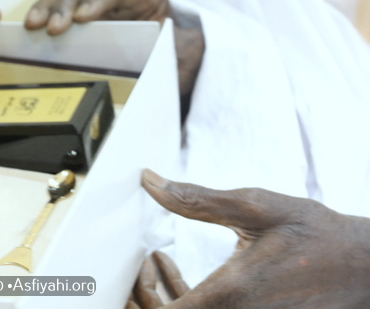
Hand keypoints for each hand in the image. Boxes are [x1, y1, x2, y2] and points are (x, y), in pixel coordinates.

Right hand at [24, 0, 203, 112]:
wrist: (175, 53)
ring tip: (33, 25)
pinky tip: (28, 29)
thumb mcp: (182, 54)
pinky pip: (57, 12)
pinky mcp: (80, 18)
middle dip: (67, 8)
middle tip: (54, 28)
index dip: (99, 0)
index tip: (83, 17)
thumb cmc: (176, 52)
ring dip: (48, 10)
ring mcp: (96, 4)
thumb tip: (162, 64)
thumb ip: (175, 56)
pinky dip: (43, 17)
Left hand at [133, 169, 369, 307]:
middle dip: (142, 295)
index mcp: (231, 294)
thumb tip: (150, 182)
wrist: (363, 266)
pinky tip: (166, 264)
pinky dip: (176, 297)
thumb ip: (197, 199)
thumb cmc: (316, 234)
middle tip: (139, 262)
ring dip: (156, 296)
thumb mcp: (257, 207)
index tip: (133, 269)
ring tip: (151, 259)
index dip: (139, 298)